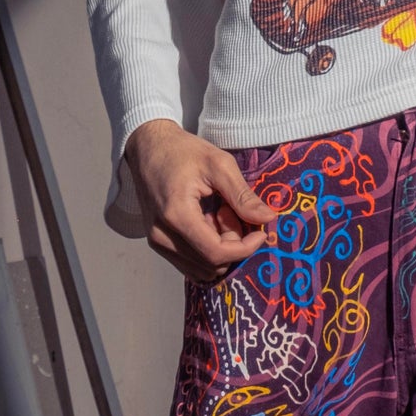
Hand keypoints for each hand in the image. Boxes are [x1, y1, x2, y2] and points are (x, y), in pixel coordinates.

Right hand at [124, 120, 276, 283]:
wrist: (148, 147)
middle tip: (232, 211)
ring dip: (221, 248)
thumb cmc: (182, 151)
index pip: (216, 253)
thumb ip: (242, 195)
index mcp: (176, 215)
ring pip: (202, 268)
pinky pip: (191, 262)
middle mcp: (162, 236)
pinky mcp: (157, 243)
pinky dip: (207, 249)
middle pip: (211, 264)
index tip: (260, 231)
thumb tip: (267, 219)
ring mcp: (157, 242)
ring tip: (219, 215)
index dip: (245, 248)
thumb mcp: (218, 164)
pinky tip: (208, 223)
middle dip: (233, 244)